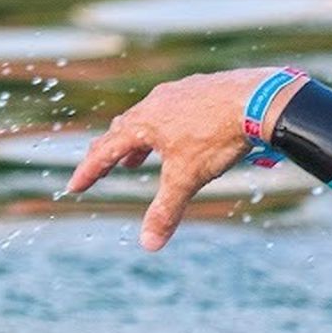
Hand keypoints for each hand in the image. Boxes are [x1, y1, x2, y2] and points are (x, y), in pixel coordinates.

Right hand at [66, 67, 300, 250]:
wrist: (256, 100)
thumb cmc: (216, 138)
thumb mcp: (188, 178)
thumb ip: (166, 210)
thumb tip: (148, 245)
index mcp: (143, 124)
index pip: (106, 150)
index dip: (89, 171)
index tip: (75, 186)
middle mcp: (155, 103)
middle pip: (123, 129)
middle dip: (111, 152)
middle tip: (104, 169)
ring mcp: (179, 92)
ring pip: (150, 117)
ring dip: (140, 140)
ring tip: (138, 158)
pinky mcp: (202, 87)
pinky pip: (176, 109)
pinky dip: (168, 127)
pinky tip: (183, 135)